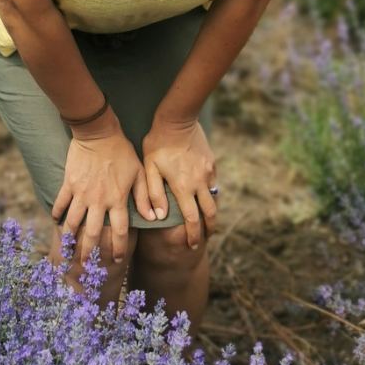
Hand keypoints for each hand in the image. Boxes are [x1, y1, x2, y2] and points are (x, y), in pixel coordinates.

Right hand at [52, 124, 154, 266]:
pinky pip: (60, 202)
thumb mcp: (139, 173)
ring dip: (69, 239)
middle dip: (89, 253)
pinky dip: (57, 213)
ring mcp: (81, 193)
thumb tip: (156, 218)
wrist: (98, 132)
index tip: (116, 261)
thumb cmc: (122, 151)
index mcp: (117, 200)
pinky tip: (55, 221)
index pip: (119, 232)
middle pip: (92, 233)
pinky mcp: (68, 183)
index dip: (118, 249)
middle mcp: (98, 201)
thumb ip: (146, 197)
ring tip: (67, 252)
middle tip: (86, 267)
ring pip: (72, 222)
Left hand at [142, 118, 217, 247]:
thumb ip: (154, 194)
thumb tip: (160, 216)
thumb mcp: (149, 168)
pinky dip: (210, 192)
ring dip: (212, 211)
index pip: (192, 219)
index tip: (193, 245)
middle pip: (210, 213)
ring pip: (214, 198)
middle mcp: (199, 182)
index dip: (193, 234)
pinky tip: (203, 194)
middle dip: (209, 228)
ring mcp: (208, 172)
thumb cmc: (157, 144)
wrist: (177, 120)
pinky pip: (213, 182)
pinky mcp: (212, 163)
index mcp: (183, 187)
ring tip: (206, 220)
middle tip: (204, 237)